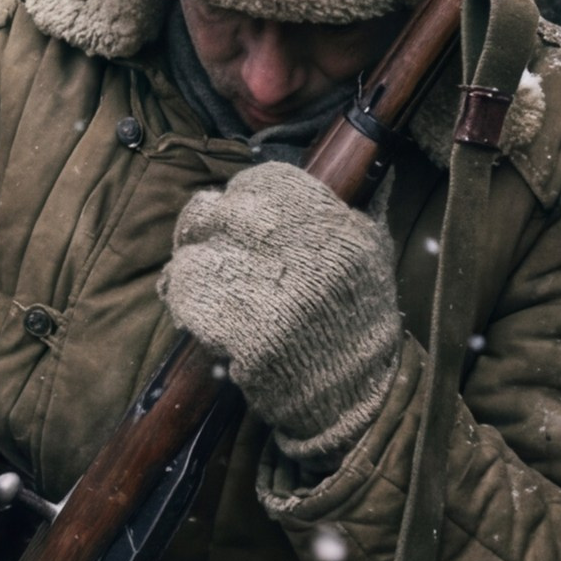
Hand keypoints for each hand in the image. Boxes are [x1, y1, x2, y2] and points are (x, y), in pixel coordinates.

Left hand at [161, 160, 401, 462]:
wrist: (356, 401)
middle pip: (216, 213)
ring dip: (189, 275)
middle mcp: (302, 251)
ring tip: (201, 292)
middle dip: (201, 231)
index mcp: (332, 225)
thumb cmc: (359, 323)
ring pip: (193, 257)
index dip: (241, 198)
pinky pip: (189, 302)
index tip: (237, 218)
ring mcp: (273, 293)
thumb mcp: (373, 254)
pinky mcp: (245, 334)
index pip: (263, 182)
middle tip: (203, 252)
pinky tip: (202, 321)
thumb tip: (369, 158)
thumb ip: (359, 205)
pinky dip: (186, 308)